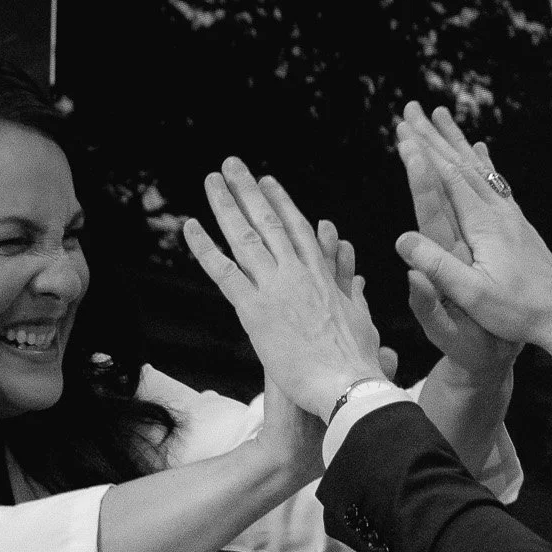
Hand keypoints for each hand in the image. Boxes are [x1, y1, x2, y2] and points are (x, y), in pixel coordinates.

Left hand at [185, 159, 384, 419]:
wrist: (348, 386)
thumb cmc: (358, 362)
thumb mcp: (362, 321)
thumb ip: (354, 295)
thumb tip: (359, 281)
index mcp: (324, 277)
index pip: (299, 230)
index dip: (281, 204)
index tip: (267, 183)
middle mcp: (298, 274)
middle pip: (269, 223)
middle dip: (249, 191)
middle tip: (232, 165)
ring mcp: (276, 288)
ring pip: (245, 237)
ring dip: (226, 204)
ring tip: (212, 179)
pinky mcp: (255, 311)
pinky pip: (224, 272)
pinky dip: (205, 248)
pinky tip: (189, 226)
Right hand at [400, 130, 520, 378]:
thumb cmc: (518, 312)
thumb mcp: (473, 295)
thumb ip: (438, 267)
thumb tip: (401, 240)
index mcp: (484, 224)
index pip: (447, 178)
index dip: (422, 154)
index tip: (401, 129)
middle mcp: (498, 211)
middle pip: (459, 164)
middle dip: (432, 136)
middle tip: (410, 109)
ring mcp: (510, 215)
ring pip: (478, 167)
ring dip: (454, 141)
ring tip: (439, 116)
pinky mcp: (518, 223)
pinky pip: (495, 181)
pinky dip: (482, 161)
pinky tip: (479, 150)